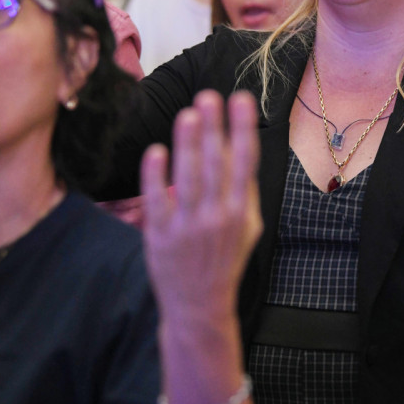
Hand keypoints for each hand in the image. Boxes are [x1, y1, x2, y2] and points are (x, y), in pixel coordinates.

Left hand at [142, 91, 261, 325]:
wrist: (200, 306)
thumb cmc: (224, 260)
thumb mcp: (248, 227)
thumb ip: (243, 190)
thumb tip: (238, 148)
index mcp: (240, 211)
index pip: (245, 163)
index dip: (243, 129)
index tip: (242, 99)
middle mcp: (217, 217)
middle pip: (216, 165)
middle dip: (214, 129)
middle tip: (209, 97)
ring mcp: (188, 227)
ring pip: (188, 179)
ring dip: (188, 145)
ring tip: (187, 115)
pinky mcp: (161, 237)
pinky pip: (157, 200)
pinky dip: (156, 177)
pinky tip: (156, 152)